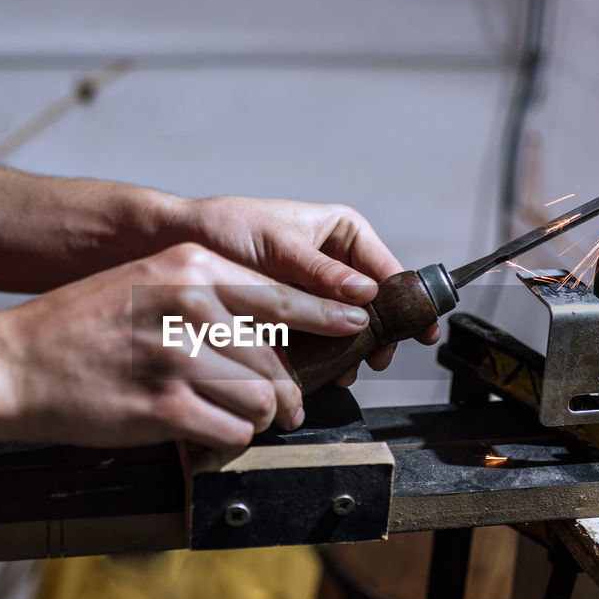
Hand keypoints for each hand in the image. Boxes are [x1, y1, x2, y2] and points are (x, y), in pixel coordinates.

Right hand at [0, 243, 369, 449]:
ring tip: (244, 421)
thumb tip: (274, 329)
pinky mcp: (164, 406)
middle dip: (291, 392)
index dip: (327, 314)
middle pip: (277, 358)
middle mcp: (189, 306)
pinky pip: (231, 432)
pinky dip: (230, 439)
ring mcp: (177, 357)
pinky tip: (212, 432)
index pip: (282, 295)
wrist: (14, 363)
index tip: (355, 323)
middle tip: (291, 408)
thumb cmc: (82, 325)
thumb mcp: (149, 282)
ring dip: (259, 419)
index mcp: (190, 268)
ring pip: (261, 400)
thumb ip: (210, 295)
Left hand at [177, 196, 440, 382]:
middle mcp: (336, 262)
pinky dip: (324, 356)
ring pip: (349, 327)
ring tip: (344, 370)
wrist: (178, 243)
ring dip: (350, 351)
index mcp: (343, 233)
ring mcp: (317, 292)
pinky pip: (321, 339)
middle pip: (375, 304)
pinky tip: (321, 370)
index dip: (409, 299)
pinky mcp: (296, 315)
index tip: (421, 328)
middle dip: (378, 334)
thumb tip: (366, 293)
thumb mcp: (277, 245)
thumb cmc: (225, 228)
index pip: (388, 269)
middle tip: (376, 359)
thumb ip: (320, 273)